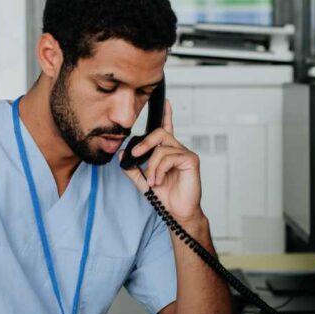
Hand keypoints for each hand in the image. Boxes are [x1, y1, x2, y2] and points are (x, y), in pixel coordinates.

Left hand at [120, 100, 203, 223]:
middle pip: (160, 133)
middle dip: (144, 143)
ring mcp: (185, 154)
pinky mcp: (191, 160)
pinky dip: (159, 169)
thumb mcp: (142, 180)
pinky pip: (169, 157)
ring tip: (152, 180)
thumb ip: (132, 167)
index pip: (167, 128)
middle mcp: (177, 149)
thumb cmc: (165, 196)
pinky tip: (159, 180)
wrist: (176, 212)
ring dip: (151, 166)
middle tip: (135, 155)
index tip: (166, 102)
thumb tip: (123, 153)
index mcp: (168, 152)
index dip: (167, 114)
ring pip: (161, 148)